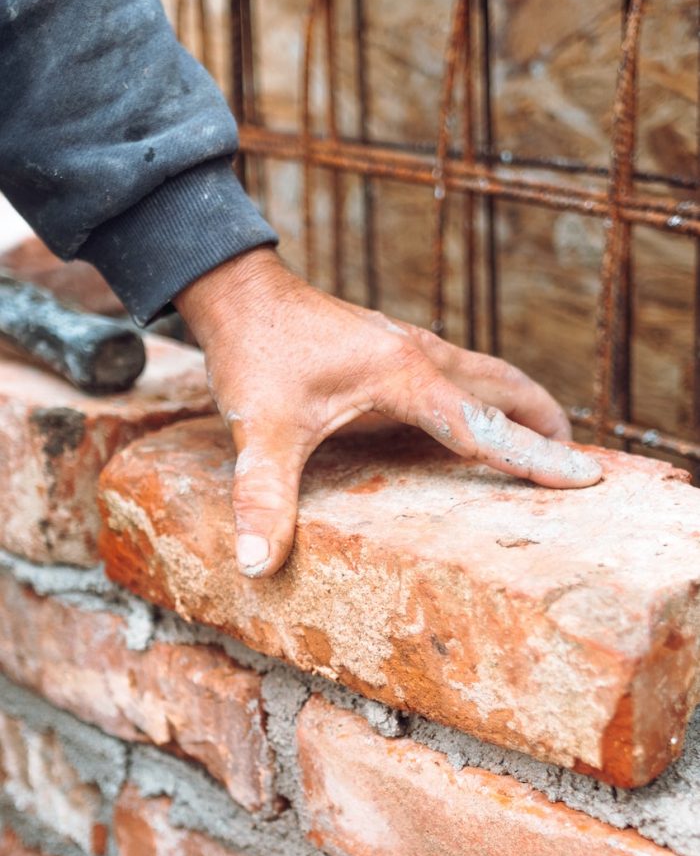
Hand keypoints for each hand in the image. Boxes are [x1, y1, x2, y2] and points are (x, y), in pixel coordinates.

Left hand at [175, 247, 600, 578]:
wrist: (239, 291)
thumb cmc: (255, 353)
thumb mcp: (258, 430)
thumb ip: (262, 496)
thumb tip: (256, 564)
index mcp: (404, 374)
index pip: (485, 423)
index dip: (532, 455)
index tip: (583, 476)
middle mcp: (419, 355)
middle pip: (504, 390)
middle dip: (544, 425)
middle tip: (575, 466)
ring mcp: (410, 346)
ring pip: (486, 376)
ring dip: (521, 406)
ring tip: (544, 441)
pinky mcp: (394, 347)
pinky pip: (460, 375)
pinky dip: (487, 397)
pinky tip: (473, 419)